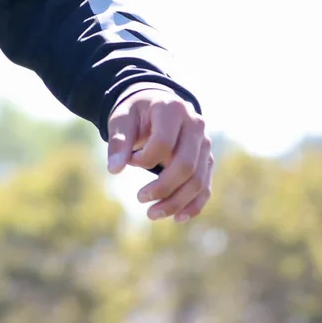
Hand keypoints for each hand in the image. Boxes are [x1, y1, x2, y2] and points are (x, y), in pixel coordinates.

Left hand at [105, 88, 212, 221]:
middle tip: (140, 198)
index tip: (130, 161)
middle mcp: (195, 126)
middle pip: (186, 166)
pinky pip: (205, 186)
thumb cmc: (136, 112)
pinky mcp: (206, 159)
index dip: (144, 159)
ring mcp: (205, 144)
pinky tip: (178, 218)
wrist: (156, 104)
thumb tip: (115, 170)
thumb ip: (119, 142)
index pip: (163, 144)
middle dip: (163, 188)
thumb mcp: (122, 119)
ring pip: (198, 180)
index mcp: (173, 110)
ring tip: (152, 214)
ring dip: (176, 202)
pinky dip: (193, 204)